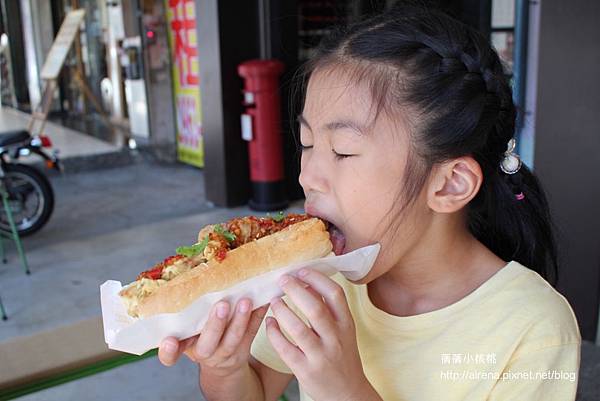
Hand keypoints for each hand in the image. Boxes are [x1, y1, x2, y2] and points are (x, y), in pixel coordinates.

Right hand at [158, 299, 268, 375]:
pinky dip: (258, 316)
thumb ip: (184, 312)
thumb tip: (187, 275)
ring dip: (240, 319)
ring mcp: (226, 353)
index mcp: (185, 346)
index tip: (169, 341)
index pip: (170, 354)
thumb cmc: (200, 336)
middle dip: (215, 325)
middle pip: (208, 343)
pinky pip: (252, 333)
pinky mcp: (244, 349)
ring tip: (246, 301)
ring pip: (233, 339)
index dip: (169, 350)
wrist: (222, 364)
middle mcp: (204, 352)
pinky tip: (264, 300)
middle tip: (222, 305)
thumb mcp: (186, 329)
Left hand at [266, 269, 381, 400]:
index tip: (301, 271)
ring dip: (282, 310)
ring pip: (297, 328)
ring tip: (273, 301)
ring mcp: (320, 356)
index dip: (316, 279)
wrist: (347, 394)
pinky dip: (274, 333)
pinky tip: (269, 323)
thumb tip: (309, 282)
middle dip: (295, 290)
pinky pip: (285, 348)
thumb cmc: (342, 356)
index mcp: (346, 324)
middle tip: (282, 280)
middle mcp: (335, 339)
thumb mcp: (343, 331)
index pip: (335, 294)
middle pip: (315, 308)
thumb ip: (328, 309)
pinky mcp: (305, 370)